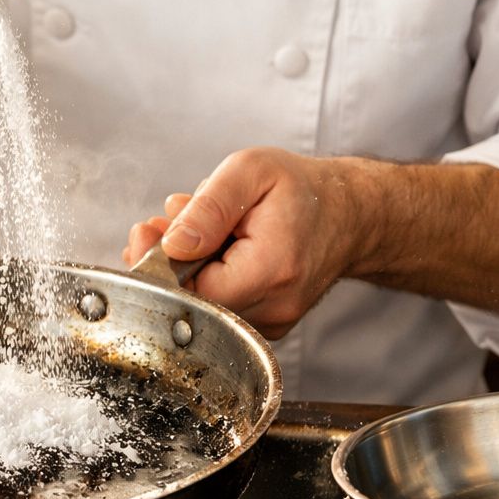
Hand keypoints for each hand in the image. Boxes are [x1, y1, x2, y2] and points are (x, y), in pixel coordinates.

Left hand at [122, 149, 376, 340]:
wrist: (350, 216)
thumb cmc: (303, 190)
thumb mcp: (250, 172)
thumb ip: (208, 208)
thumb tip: (172, 244)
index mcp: (272, 269)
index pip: (194, 292)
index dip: (161, 265)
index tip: (148, 233)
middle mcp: (276, 307)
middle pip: (193, 301)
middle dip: (168, 262)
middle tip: (159, 223)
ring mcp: (274, 323)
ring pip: (204, 305)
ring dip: (187, 268)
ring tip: (197, 229)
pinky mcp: (268, 326)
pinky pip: (221, 307)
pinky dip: (207, 278)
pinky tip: (214, 250)